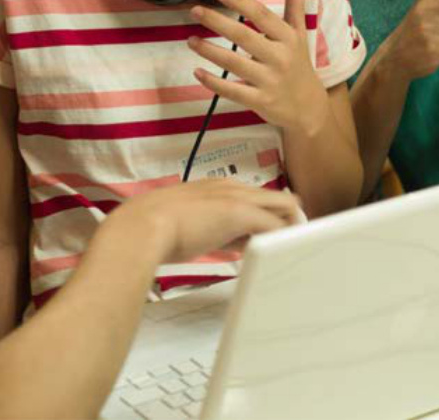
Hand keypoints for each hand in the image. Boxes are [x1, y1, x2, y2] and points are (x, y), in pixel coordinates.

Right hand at [104, 179, 303, 263]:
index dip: (265, 216)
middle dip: (288, 219)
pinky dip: (284, 236)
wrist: (141, 227)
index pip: (252, 198)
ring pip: (281, 205)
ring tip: (298, 247)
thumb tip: (212, 242)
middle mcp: (228, 187)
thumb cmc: (151, 229)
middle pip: (275, 197)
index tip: (270, 236)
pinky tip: (286, 251)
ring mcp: (235, 198)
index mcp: (213, 187)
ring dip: (290, 227)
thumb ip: (202, 230)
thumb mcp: (182, 225)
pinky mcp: (240, 212)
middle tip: (295, 243)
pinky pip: (274, 223)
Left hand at [187, 0, 328, 137]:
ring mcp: (269, 81)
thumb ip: (295, 7)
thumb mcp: (299, 35)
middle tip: (195, 11)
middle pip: (243, 36)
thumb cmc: (299, 66)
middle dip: (217, 22)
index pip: (261, 15)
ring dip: (209, 50)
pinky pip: (232, 91)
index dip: (240, 1)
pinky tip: (198, 72)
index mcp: (287, 38)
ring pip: (234, 63)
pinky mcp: (260, 101)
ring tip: (191, 40)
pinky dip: (213, 82)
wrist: (309, 108)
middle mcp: (279, 57)